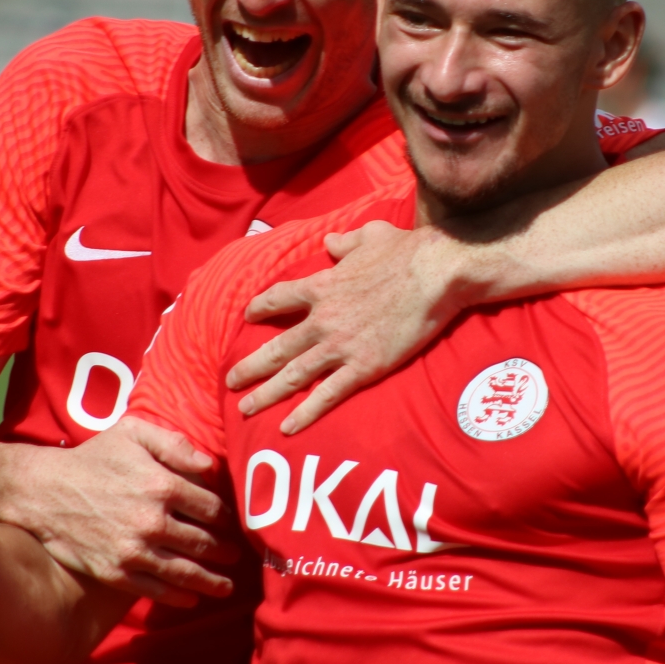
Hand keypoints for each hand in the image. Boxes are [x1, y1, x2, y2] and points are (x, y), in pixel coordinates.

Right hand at [0, 416, 237, 606]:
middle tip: (235, 556)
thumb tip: (210, 465)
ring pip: (185, 571)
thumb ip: (174, 444)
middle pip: (203, 542)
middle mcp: (153, 521)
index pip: (211, 508)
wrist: (44, 491)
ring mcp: (135, 551)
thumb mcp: (133, 433)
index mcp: (162, 485)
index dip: (226, 517)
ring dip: (211, 581)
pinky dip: (178, 596)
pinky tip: (191, 597)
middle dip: (223, 551)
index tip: (231, 523)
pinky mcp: (116, 572)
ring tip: (226, 587)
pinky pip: (155, 590)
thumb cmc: (93, 458)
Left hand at [228, 221, 461, 434]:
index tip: (248, 316)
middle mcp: (322, 319)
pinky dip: (305, 413)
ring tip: (245, 408)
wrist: (434, 273)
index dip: (260, 308)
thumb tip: (330, 243)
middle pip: (276, 347)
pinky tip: (287, 427)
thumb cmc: (406, 251)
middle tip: (230, 381)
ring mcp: (340, 346)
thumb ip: (345, 242)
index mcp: (321, 286)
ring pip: (293, 375)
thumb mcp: (369, 235)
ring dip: (266, 394)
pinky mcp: (363, 367)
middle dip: (250, 366)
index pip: (279, 299)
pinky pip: (327, 395)